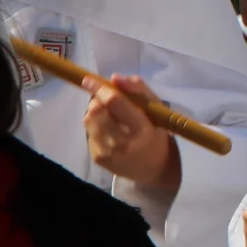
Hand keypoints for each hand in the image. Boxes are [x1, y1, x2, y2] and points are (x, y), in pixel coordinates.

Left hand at [83, 74, 181, 193]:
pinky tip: (108, 130)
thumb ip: (140, 90)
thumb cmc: (156, 134)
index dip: (100, 89)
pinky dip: (96, 125)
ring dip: (94, 111)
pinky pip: (89, 132)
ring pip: (89, 120)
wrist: (155, 169)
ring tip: (108, 114)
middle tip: (104, 98)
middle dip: (96, 99)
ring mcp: (108, 152)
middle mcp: (123, 142)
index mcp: (142, 128)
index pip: (115, 103)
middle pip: (97, 111)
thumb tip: (115, 77)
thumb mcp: (157, 111)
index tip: (89, 79)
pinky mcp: (98, 158)